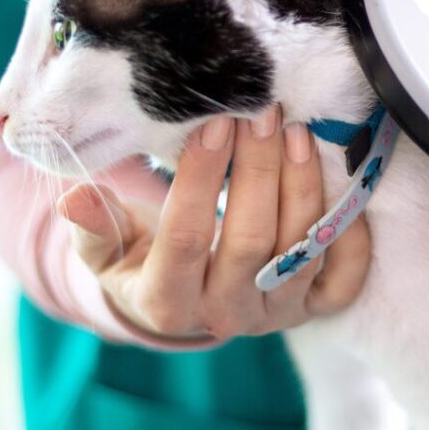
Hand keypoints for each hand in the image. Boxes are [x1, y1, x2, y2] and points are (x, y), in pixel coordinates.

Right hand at [56, 107, 369, 340]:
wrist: (188, 307)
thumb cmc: (142, 264)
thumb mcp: (106, 253)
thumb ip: (93, 227)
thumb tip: (77, 198)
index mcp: (167, 304)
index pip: (185, 239)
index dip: (200, 179)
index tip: (212, 124)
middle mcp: (227, 316)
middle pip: (251, 240)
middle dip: (259, 170)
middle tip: (263, 113)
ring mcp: (276, 314)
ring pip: (300, 251)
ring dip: (302, 186)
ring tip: (296, 130)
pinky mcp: (314, 309)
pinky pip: (345, 278)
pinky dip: (351, 232)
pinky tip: (341, 182)